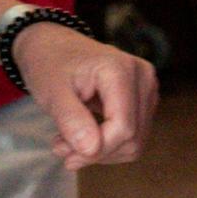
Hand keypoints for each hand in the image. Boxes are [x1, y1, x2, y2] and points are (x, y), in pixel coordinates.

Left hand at [13, 18, 160, 165]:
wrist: (53, 46)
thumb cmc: (49, 64)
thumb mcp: (51, 91)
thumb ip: (71, 119)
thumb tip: (92, 150)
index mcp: (121, 70)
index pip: (123, 127)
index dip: (97, 150)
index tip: (62, 152)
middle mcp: (143, 78)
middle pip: (132, 138)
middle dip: (95, 152)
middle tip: (60, 148)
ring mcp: (147, 89)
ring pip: (134, 143)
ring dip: (100, 151)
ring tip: (67, 142)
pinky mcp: (143, 101)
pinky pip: (132, 137)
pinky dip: (106, 144)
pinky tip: (82, 136)